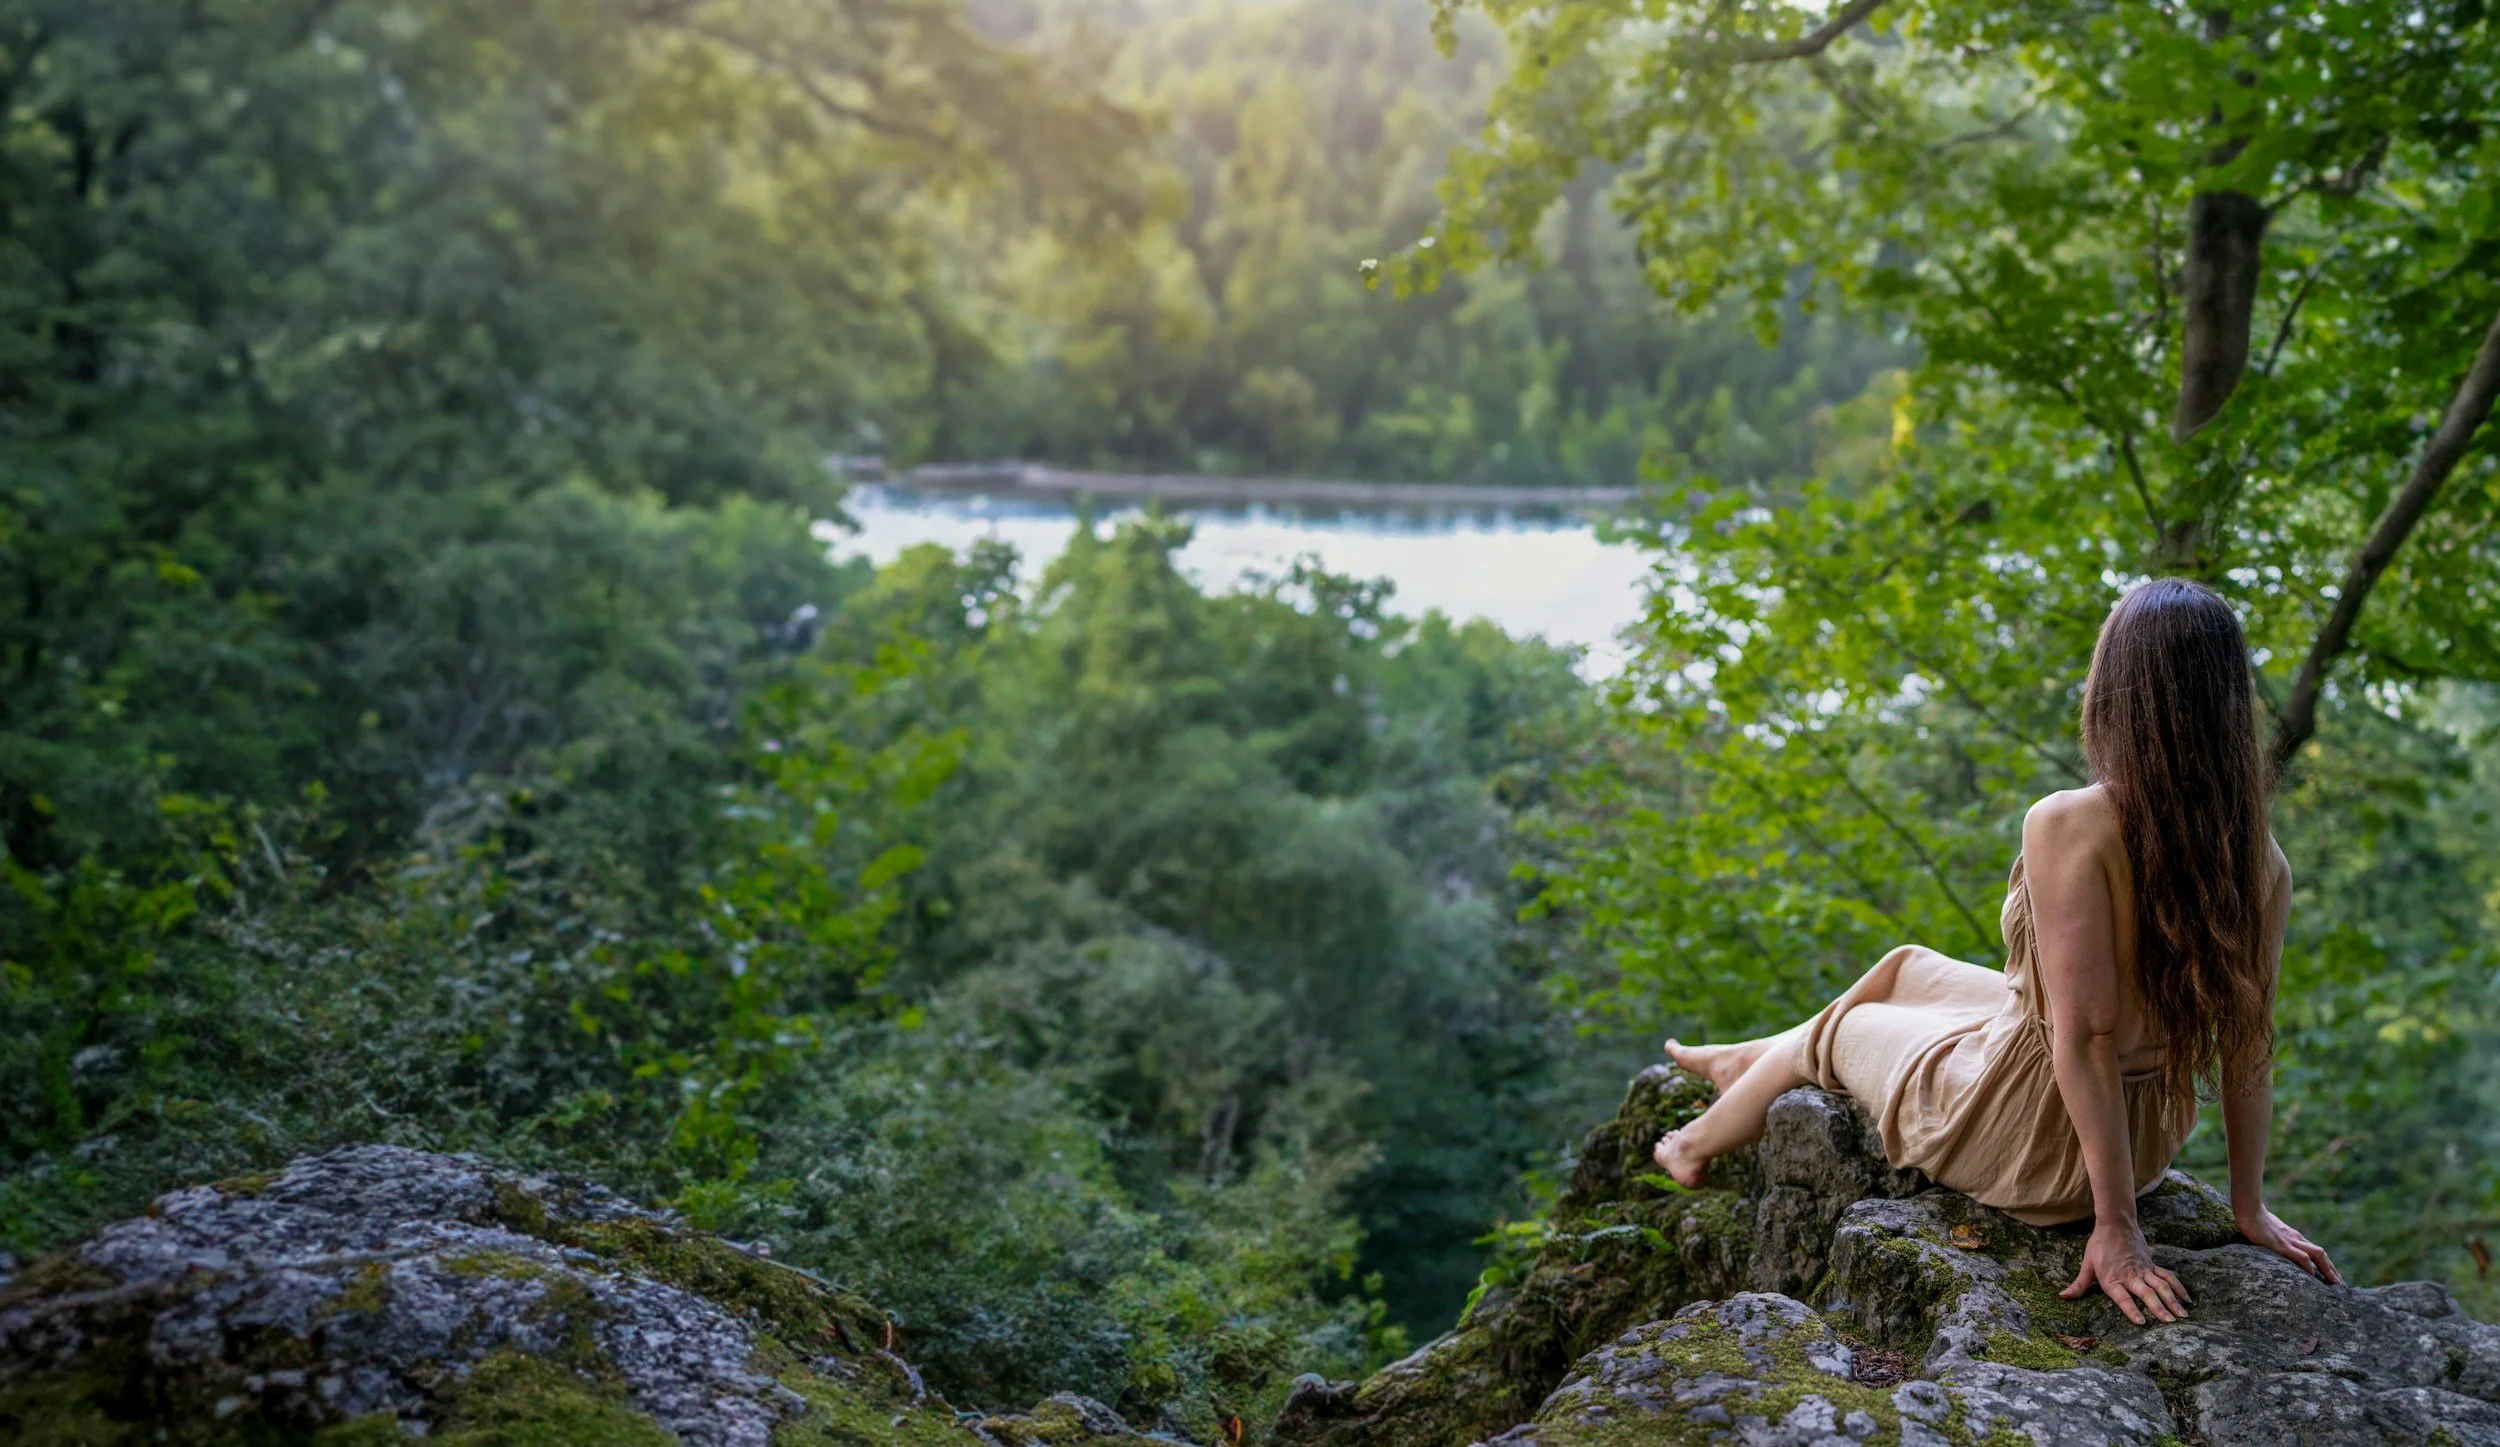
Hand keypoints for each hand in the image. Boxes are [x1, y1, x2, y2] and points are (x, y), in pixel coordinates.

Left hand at [2062, 1221, 2190, 1324]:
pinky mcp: (2152, 1264)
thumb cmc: (2099, 1245)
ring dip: (2173, 1301)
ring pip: (2161, 1286)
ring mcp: (2144, 1270)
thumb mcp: (2087, 1264)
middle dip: (2159, 1308)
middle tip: (2170, 1323)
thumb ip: (2079, 1284)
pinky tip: (2187, 1300)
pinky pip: (2168, 1277)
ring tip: (2183, 1316)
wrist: (2115, 1223)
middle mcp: (2130, 1276)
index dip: (2131, 1310)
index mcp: (2112, 1279)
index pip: (2123, 1298)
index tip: (2142, 1322)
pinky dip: (2178, 1288)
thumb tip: (2063, 1296)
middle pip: (2146, 1293)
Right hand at [2237, 1207, 2341, 1284]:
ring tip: (2336, 1284)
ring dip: (2329, 1270)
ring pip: (2318, 1255)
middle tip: (2342, 1287)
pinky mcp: (2283, 1246)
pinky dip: (2310, 1268)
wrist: (2248, 1211)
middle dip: (2333, 1271)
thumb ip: (2277, 1239)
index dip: (2327, 1265)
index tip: (2334, 1278)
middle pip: (2322, 1255)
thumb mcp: (2270, 1231)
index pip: (2317, 1252)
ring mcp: (2291, 1242)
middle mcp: (2298, 1239)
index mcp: (2295, 1237)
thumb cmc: (2255, 1220)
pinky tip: (2314, 1278)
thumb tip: (2276, 1245)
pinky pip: (2302, 1258)